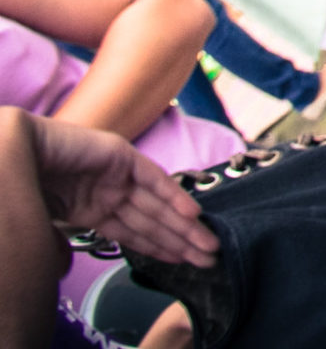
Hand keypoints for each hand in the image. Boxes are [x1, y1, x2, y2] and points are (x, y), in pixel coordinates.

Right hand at [28, 116, 218, 266]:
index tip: (184, 263)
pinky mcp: (123, 158)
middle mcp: (111, 193)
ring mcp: (118, 176)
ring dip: (186, 226)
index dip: (160, 248)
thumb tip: (63, 267)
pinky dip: (174, 197)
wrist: (14, 154)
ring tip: (209, 245)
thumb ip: (62, 243)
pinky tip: (193, 214)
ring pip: (159, 206)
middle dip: (182, 241)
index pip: (136, 234)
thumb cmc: (24, 189)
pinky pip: (154, 181)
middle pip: (154, 221)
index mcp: (94, 209)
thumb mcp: (50, 224)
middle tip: (210, 259)